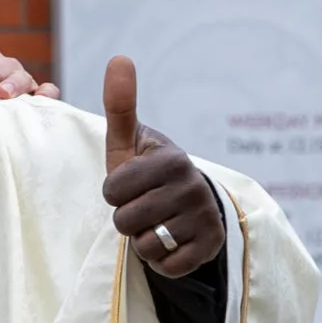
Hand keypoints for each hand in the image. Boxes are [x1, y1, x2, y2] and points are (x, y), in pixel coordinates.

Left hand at [101, 56, 223, 277]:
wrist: (185, 206)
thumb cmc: (146, 173)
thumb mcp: (128, 142)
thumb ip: (120, 105)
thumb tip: (120, 57)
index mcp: (170, 160)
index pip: (112, 191)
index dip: (113, 194)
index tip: (129, 186)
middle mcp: (191, 186)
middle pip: (125, 220)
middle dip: (126, 219)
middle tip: (142, 207)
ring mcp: (203, 217)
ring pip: (145, 244)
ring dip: (142, 239)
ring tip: (156, 223)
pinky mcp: (209, 246)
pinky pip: (166, 265)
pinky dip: (161, 260)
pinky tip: (170, 241)